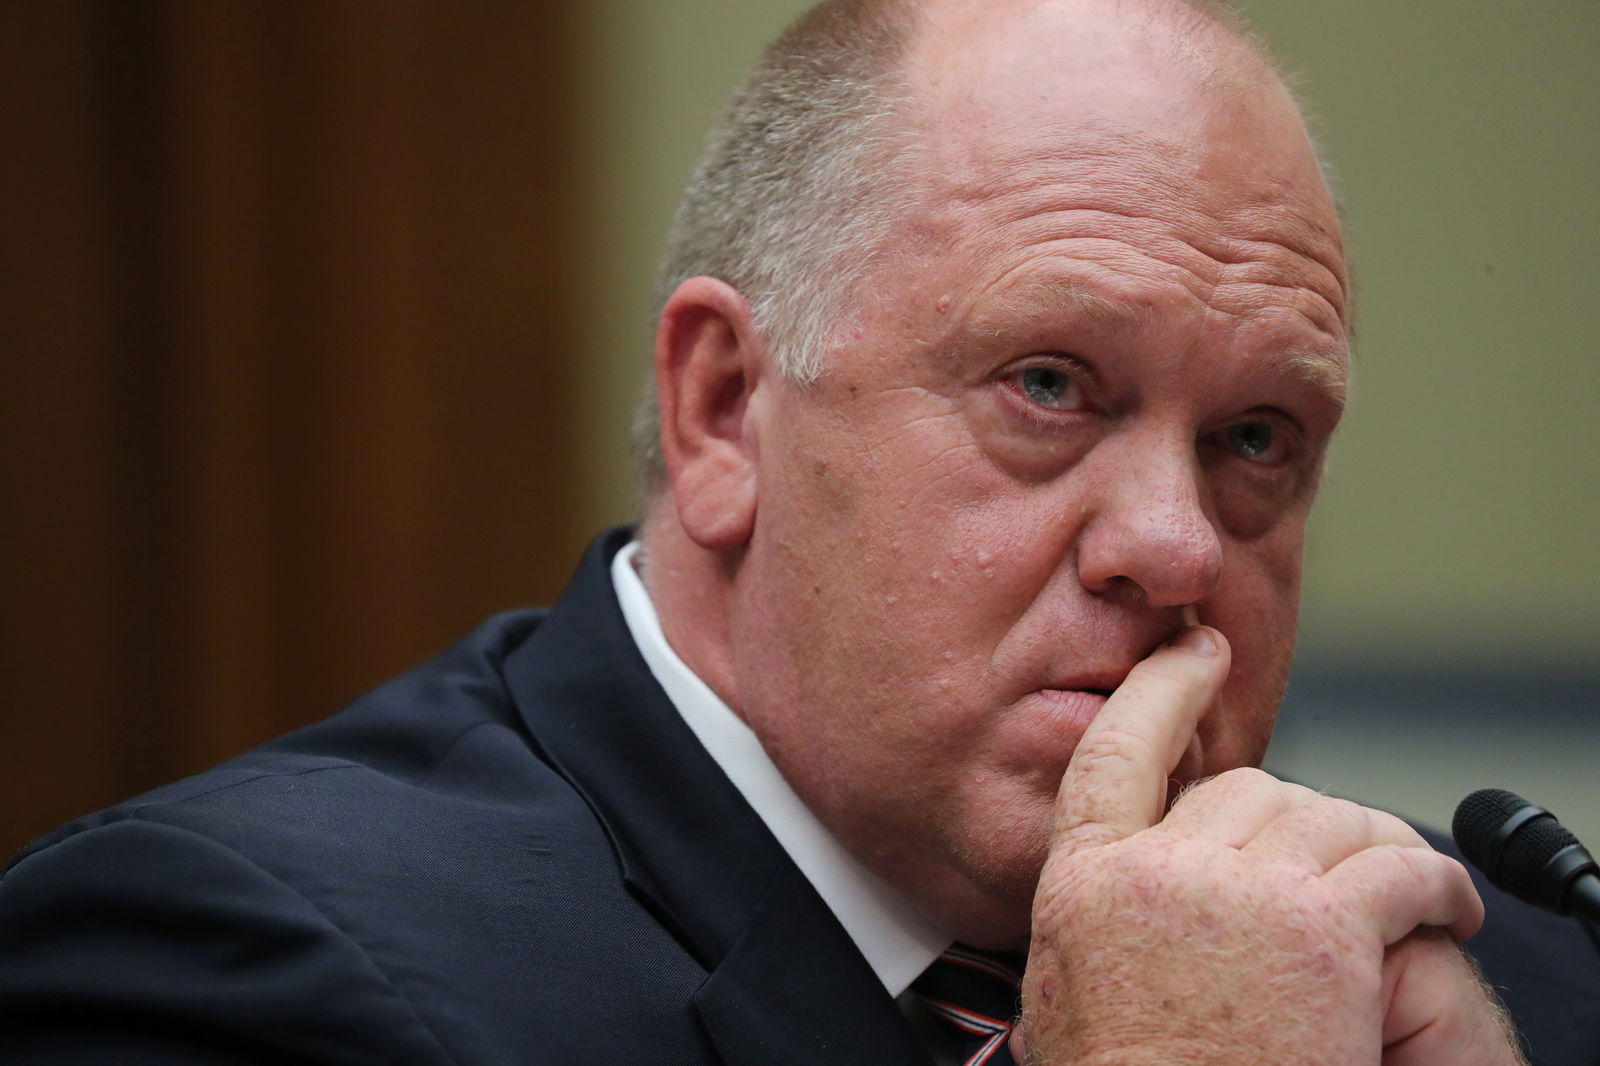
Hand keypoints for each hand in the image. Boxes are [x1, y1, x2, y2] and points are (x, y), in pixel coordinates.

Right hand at [1011, 626, 1524, 1065]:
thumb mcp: (1065, 988)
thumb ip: (1091, 912)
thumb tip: (1115, 886)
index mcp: (1085, 878)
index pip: (1119, 748)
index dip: (1164, 689)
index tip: (1198, 652)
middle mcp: (1160, 868)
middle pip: (1244, 786)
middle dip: (1294, 818)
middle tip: (1326, 861)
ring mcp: (1243, 895)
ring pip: (1328, 817)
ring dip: (1374, 846)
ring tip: (1405, 884)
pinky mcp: (1324, 936)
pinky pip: (1399, 870)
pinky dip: (1436, 884)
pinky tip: (1447, 908)